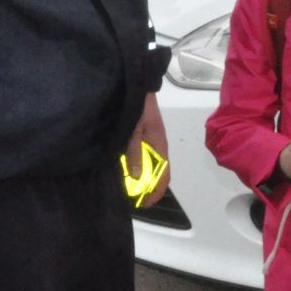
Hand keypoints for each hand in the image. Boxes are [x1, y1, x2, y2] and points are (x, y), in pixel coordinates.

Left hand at [125, 92, 170, 206]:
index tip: (145, 203)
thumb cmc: (138, 107)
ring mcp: (152, 142)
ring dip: (143, 178)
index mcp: (160, 146)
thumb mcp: (134, 130)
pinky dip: (138, 167)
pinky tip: (126, 169)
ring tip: (129, 188)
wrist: (139, 87)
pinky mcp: (144, 136)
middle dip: (149, 188)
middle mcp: (158, 147)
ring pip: (151, 166)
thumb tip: (136, 176)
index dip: (157, 192)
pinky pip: (144, 157)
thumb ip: (134, 152)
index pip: (164, 175)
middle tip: (134, 198)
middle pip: (159, 173)